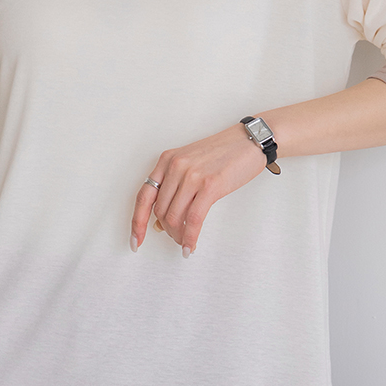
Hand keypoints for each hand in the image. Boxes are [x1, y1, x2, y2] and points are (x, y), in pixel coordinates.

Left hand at [131, 122, 267, 255]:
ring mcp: (192, 175)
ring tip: (185, 242)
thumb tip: (162, 220)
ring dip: (178, 236)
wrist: (250, 140)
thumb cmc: (224, 152)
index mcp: (167, 160)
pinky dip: (190, 237)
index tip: (136, 239)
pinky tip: (190, 245)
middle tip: (175, 238)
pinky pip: (193, 219)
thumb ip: (175, 186)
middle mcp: (176, 166)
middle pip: (159, 211)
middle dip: (166, 230)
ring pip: (174, 218)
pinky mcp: (210, 186)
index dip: (137, 221)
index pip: (144, 196)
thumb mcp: (191, 163)